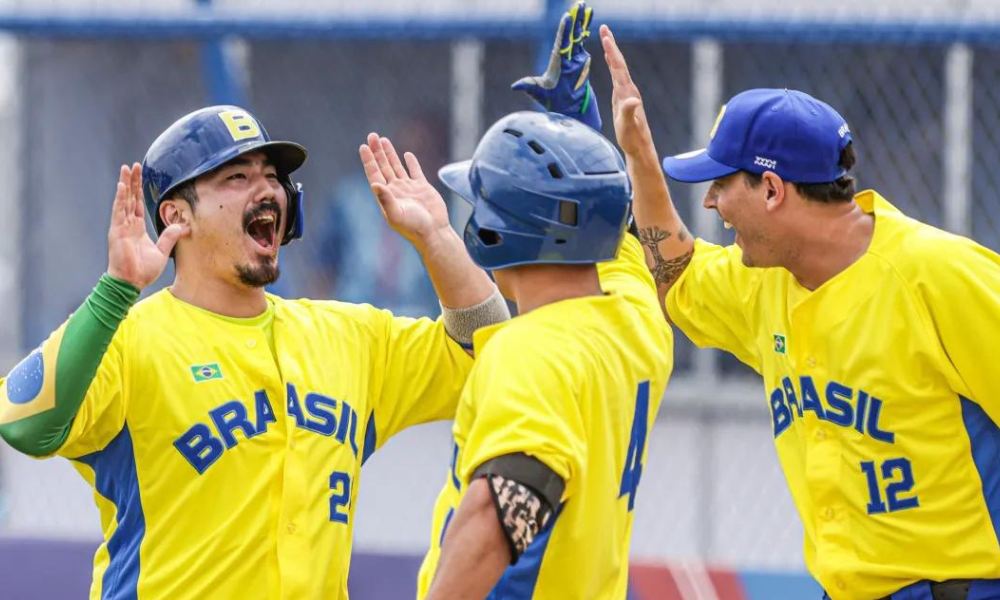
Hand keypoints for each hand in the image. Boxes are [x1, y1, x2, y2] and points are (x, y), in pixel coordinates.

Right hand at [106, 163, 188, 288]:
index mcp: (137, 228)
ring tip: (126, 169)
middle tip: (133, 165)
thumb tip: (181, 226)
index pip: (138, 204)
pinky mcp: (116, 231)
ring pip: (124, 200)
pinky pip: (118, 211)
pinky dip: (120, 198)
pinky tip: (122, 186)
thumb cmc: (143, 270)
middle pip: (130, 198)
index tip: (140, 176)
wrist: (131, 282)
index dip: (139, 190)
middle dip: (132, 181)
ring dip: (125, 184)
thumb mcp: (161, 251)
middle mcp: (127, 224)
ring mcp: (121, 226)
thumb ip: (169, 237)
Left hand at [359, 133, 450, 247]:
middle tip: (372, 135)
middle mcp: (395, 190)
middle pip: (383, 166)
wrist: (433, 231)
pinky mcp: (422, 187)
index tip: (363, 146)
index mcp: (386, 195)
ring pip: (396, 166)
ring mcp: (409, 188)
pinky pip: (415, 171)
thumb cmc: (413, 227)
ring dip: (390, 153)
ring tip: (383, 139)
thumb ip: (385, 199)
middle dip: (377, 151)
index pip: (374, 173)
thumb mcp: (396, 214)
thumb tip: (374, 184)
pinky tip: (406, 154)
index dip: (368, 160)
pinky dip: (411, 163)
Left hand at [512, 1, 601, 130]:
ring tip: (586, 8)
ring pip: (578, 36)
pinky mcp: (583, 62)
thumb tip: (515, 86)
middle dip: (575, 19)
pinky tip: (590, 22)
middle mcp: (565, 57)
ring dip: (582, 22)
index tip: (567, 16)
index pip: (561, 41)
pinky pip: (585, 44)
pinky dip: (587, 32)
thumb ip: (528, 86)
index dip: (564, 29)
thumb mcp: (538, 92)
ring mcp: (574, 58)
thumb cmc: (552, 101)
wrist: (566, 109)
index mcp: (556, 60)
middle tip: (579, 4)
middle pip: (570, 34)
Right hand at [600, 24, 653, 155]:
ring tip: (606, 40)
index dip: (612, 52)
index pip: (618, 68)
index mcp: (627, 93)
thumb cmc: (632, 139)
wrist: (639, 148)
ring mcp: (626, 94)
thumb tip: (632, 101)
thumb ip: (630, 113)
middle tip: (604, 29)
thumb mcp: (628, 127)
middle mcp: (628, 90)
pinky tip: (610, 62)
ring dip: (612, 53)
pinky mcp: (623, 99)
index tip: (605, 37)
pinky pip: (617, 77)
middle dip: (611, 46)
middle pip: (619, 63)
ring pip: (618, 69)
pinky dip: (613, 66)